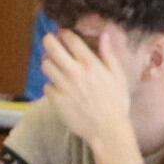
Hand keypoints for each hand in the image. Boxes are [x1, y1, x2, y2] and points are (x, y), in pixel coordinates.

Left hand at [40, 27, 139, 163]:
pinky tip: (59, 88)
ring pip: (46, 65)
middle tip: (50, 41)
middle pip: (51, 47)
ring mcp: (63, 86)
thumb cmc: (116, 103)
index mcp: (91, 64)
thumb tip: (104, 35)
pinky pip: (46, 86)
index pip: (71, 39)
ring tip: (54, 64)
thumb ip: (109, 54)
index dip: (64, 33)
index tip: (63, 33)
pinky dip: (51, 85)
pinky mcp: (56, 100)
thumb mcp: (118, 76)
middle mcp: (74, 72)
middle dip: (49, 40)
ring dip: (48, 62)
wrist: (107, 130)